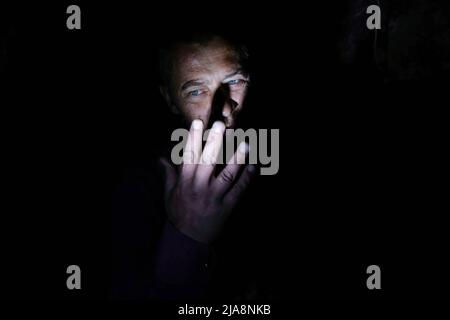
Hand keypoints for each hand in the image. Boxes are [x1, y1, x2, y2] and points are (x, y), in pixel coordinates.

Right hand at [160, 119, 254, 243]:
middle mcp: (200, 187)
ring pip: (227, 174)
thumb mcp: (169, 194)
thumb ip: (168, 174)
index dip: (193, 139)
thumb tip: (161, 158)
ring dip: (237, 158)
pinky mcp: (227, 206)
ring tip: (245, 142)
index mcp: (185, 182)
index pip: (188, 156)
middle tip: (222, 125)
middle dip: (215, 142)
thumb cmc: (179, 213)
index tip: (197, 123)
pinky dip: (247, 178)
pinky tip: (254, 166)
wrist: (189, 240)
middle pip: (208, 161)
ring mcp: (215, 196)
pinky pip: (239, 190)